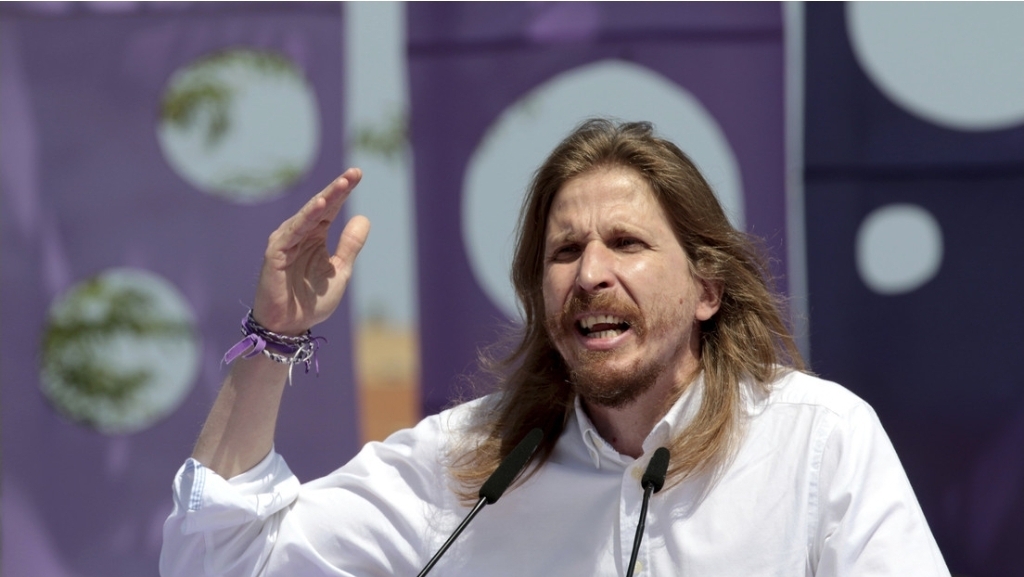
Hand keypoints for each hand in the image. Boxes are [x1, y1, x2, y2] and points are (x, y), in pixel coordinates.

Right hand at [252, 168, 369, 334]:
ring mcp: (286, 242)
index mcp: (315, 236)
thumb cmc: (312, 300)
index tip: (358, 174)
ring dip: (324, 199)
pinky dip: (305, 219)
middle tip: (354, 173)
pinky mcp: (276, 253)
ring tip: (341, 185)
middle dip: (337, 189)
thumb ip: (350, 245)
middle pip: (320, 205)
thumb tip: (363, 217)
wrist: (290, 326)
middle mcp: (300, 234)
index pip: (330, 208)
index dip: (343, 191)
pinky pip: (292, 232)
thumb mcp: (340, 271)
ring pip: (307, 215)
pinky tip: (319, 206)